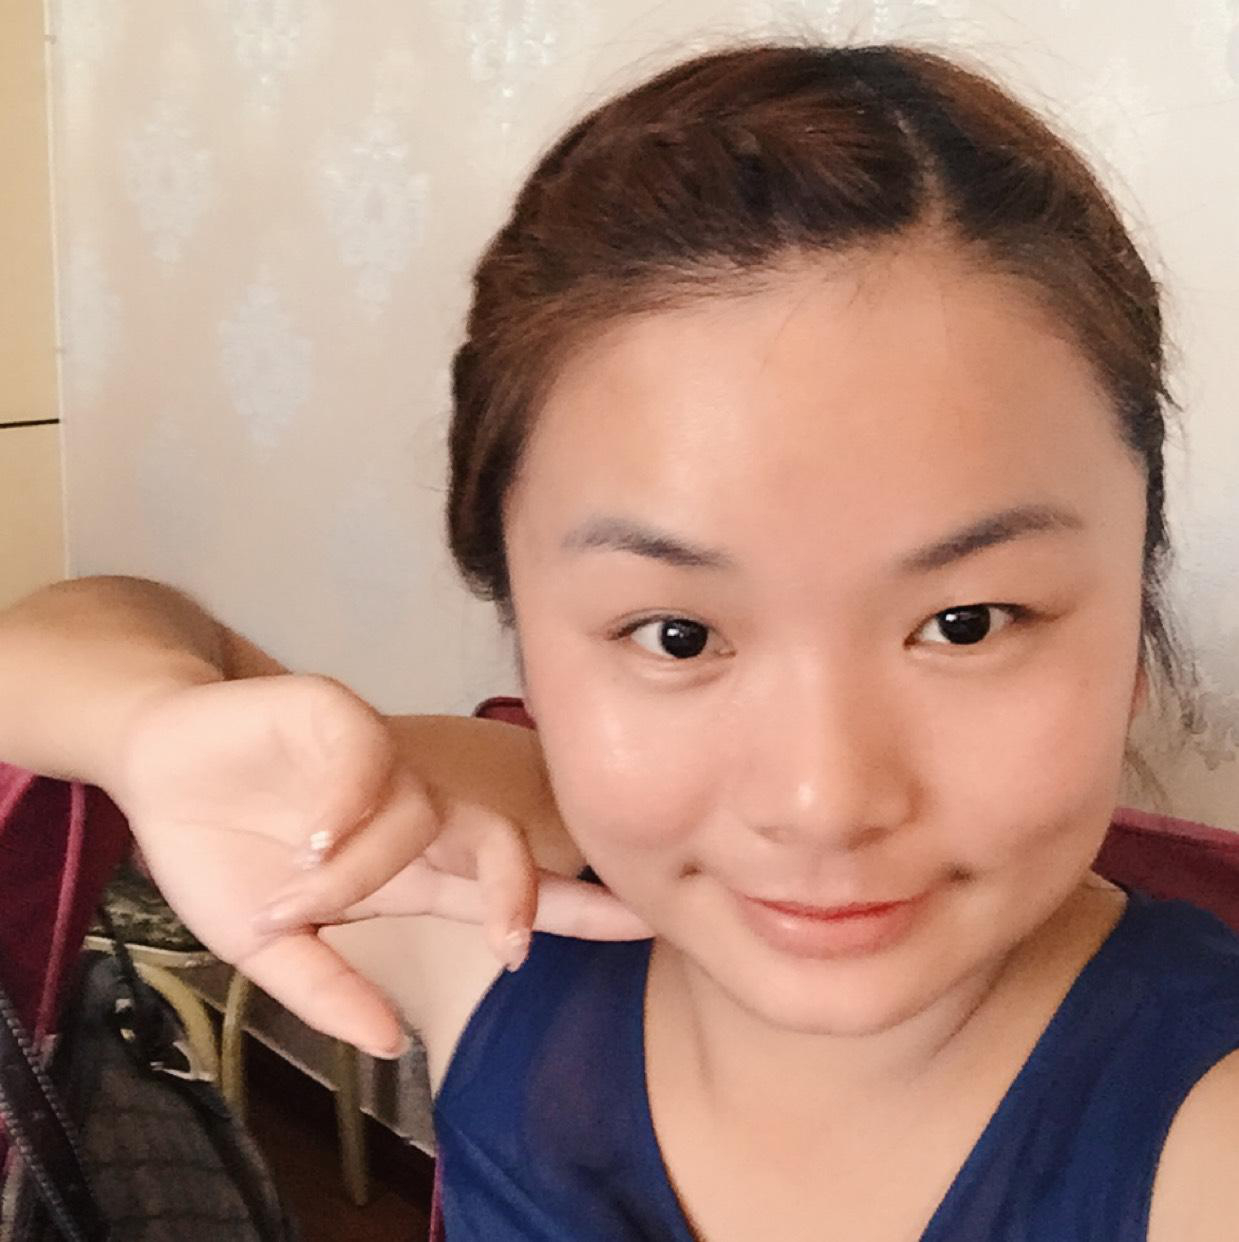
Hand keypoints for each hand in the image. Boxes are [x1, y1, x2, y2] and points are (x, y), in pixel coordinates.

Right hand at [112, 675, 647, 1056]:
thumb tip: (390, 1045)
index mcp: (411, 868)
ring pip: (426, 813)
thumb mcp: (267, 941)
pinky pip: (371, 761)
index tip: (645, 924)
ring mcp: (384, 763)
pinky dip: (347, 806)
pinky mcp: (343, 718)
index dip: (577, 909)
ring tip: (303, 892)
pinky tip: (310, 837)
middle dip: (524, 890)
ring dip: (367, 866)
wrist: (161, 762)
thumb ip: (327, 989)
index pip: (511, 891)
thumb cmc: (221, 848)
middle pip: (504, 844)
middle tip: (511, 943)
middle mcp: (415, 813)